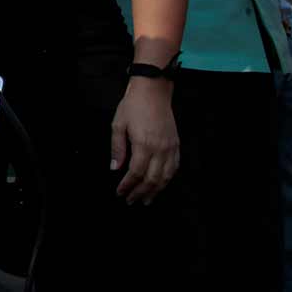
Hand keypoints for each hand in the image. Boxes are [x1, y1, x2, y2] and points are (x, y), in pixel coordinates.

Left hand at [111, 79, 179, 204]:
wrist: (153, 90)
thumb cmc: (133, 105)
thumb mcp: (118, 124)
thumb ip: (117, 148)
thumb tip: (115, 168)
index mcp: (143, 144)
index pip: (136, 173)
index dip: (128, 185)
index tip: (120, 192)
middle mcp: (159, 149)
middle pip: (152, 179)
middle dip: (141, 193)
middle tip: (131, 201)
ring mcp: (170, 147)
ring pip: (166, 177)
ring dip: (156, 191)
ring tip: (147, 199)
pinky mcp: (176, 144)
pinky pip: (175, 167)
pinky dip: (168, 179)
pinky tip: (161, 184)